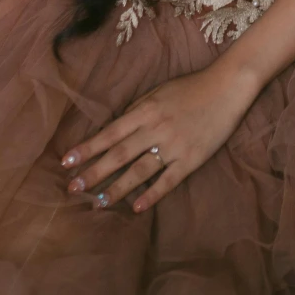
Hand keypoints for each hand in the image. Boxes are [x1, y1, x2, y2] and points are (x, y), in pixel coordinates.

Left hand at [62, 64, 254, 215]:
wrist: (227, 87)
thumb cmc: (190, 88)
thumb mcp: (158, 92)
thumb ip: (137, 111)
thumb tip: (116, 130)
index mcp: (145, 110)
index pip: (110, 133)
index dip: (88, 148)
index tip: (66, 161)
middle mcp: (155, 128)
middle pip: (119, 154)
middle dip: (94, 172)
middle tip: (72, 187)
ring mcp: (174, 145)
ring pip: (139, 171)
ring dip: (117, 188)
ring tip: (98, 202)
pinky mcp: (191, 159)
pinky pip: (168, 180)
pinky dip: (151, 195)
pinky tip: (137, 207)